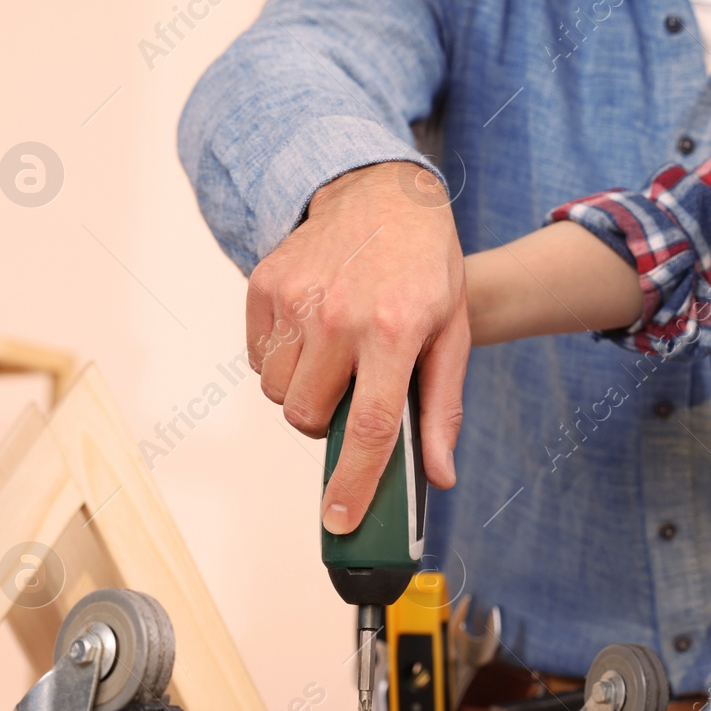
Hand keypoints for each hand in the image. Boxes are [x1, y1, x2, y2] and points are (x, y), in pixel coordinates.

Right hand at [245, 161, 467, 532]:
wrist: (383, 191)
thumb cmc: (425, 265)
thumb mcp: (451, 334)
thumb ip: (441, 408)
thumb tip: (438, 474)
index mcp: (394, 332)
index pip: (369, 428)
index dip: (355, 483)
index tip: (340, 520)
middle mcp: (339, 316)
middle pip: (310, 417)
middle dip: (328, 422)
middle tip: (353, 393)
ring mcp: (295, 299)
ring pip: (279, 393)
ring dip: (304, 391)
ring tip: (336, 356)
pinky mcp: (264, 286)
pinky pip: (259, 358)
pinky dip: (282, 359)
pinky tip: (314, 331)